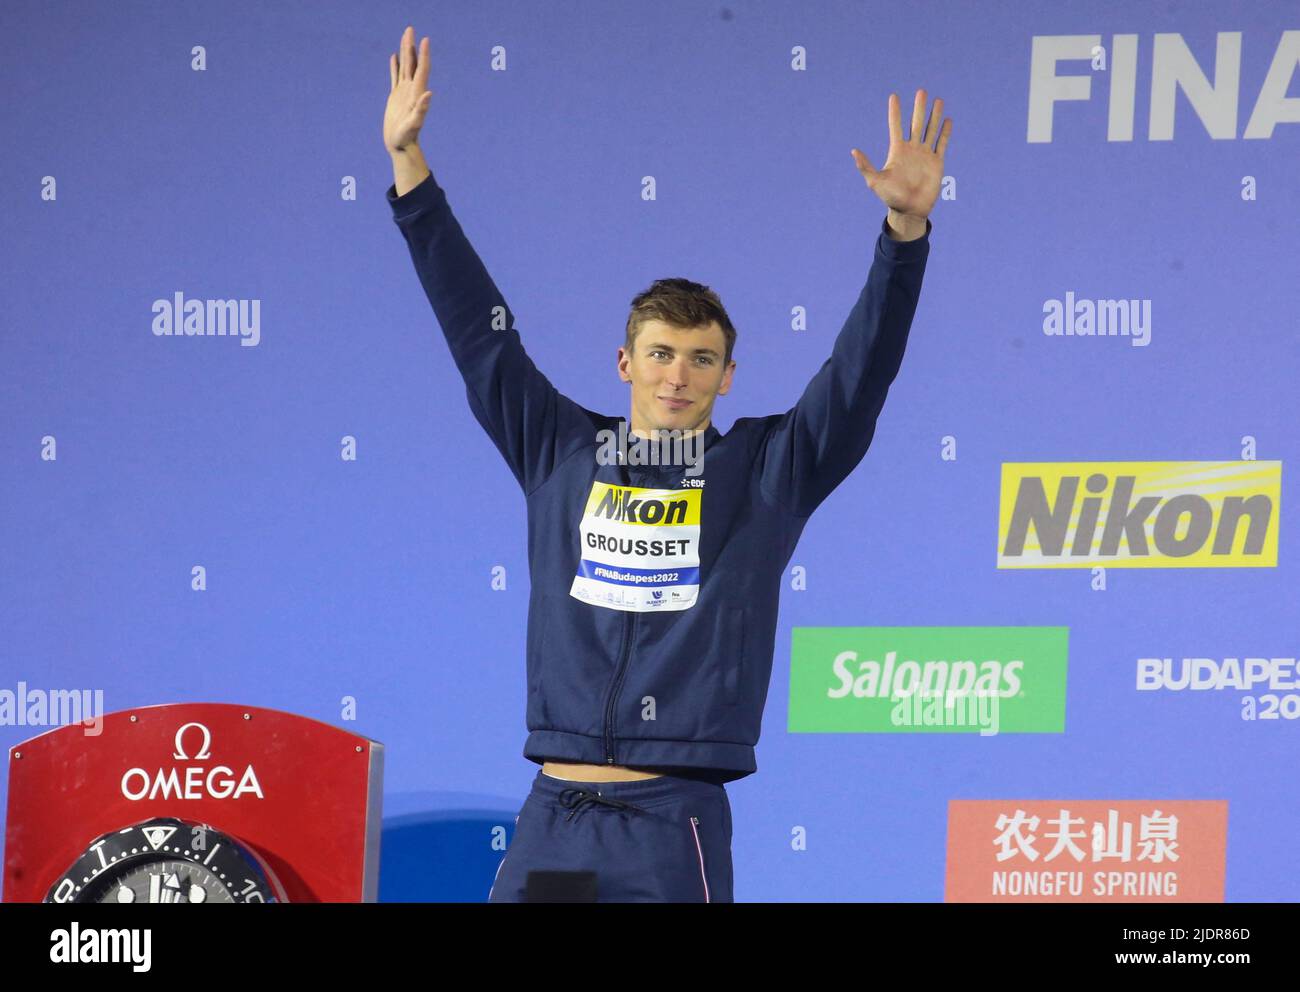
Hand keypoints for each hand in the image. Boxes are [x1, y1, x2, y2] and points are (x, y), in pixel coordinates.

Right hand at [384, 26, 433, 153]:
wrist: (401, 146)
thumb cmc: (407, 138)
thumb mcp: (413, 124)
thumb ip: (421, 110)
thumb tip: (429, 94)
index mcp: (417, 93)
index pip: (422, 70)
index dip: (423, 54)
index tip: (425, 39)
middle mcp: (412, 90)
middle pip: (412, 64)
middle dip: (411, 46)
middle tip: (410, 29)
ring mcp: (404, 92)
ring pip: (404, 67)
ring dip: (405, 52)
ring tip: (405, 36)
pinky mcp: (395, 96)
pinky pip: (395, 77)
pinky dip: (395, 66)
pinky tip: (394, 57)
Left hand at [851, 90, 950, 219]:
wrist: (910, 210)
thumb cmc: (890, 198)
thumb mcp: (875, 182)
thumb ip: (866, 166)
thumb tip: (854, 151)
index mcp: (897, 151)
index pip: (895, 126)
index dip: (895, 112)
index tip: (894, 96)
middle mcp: (912, 150)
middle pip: (916, 123)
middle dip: (919, 108)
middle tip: (921, 91)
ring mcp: (925, 155)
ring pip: (930, 130)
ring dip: (934, 115)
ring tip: (938, 100)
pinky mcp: (936, 163)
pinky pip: (941, 144)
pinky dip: (945, 132)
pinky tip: (947, 120)